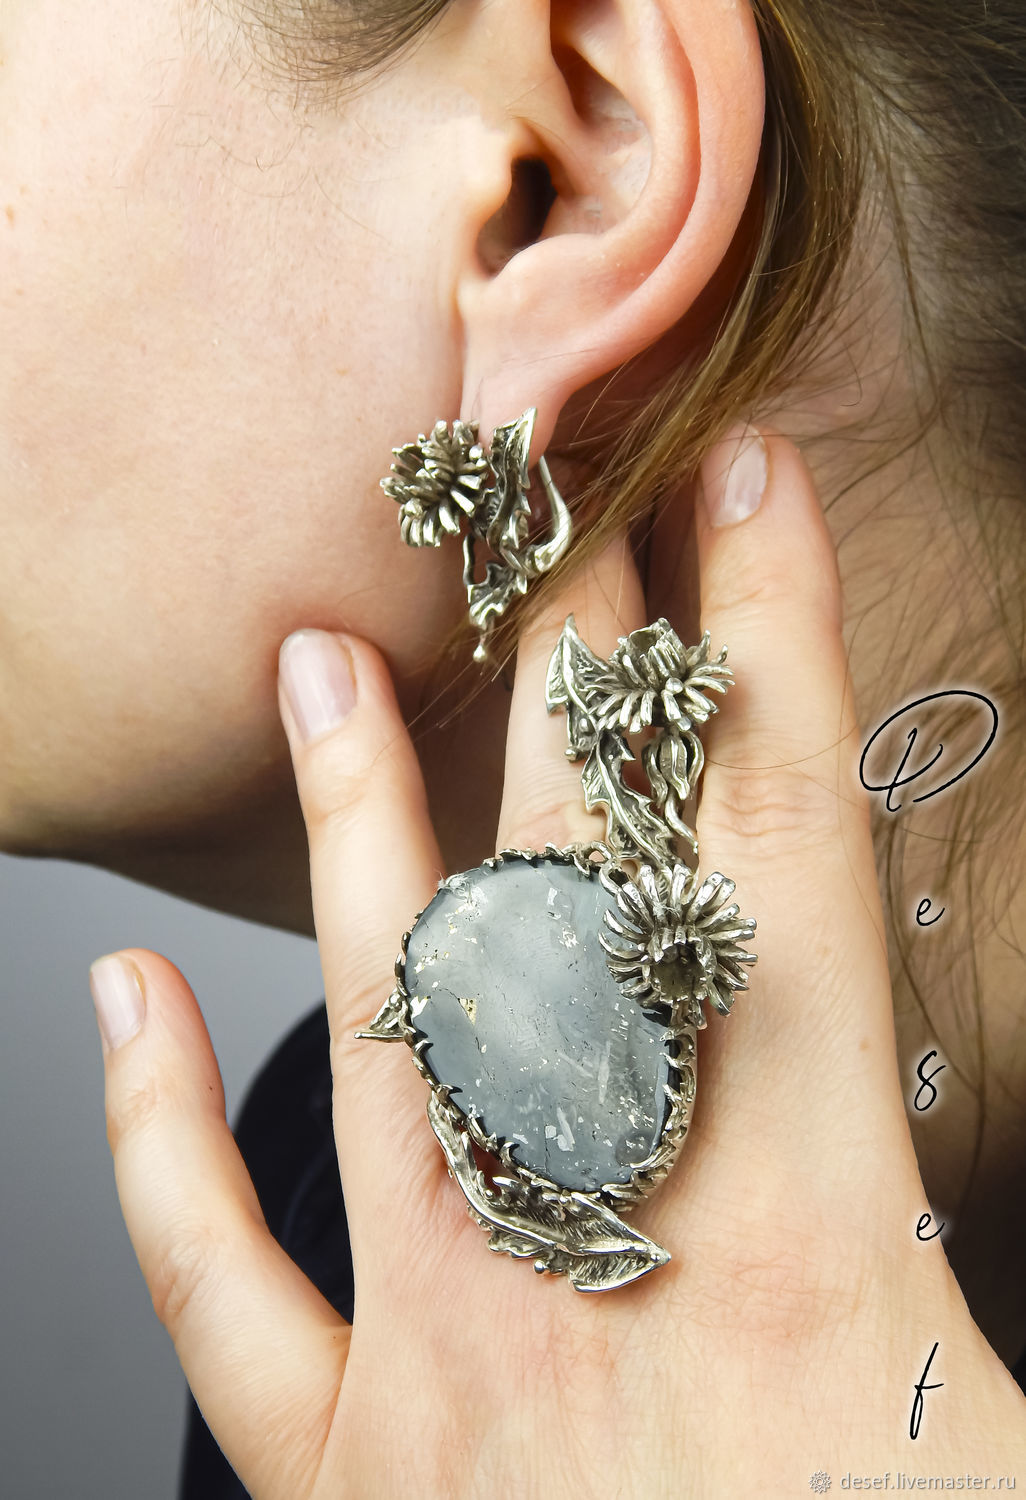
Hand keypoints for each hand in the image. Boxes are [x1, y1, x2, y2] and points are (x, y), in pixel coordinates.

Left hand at [90, 429, 1025, 1497]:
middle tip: (534, 507)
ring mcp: (449, 1360)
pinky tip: (110, 1008)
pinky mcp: (345, 1477)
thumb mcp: (1017, 1434)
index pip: (787, 870)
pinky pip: (217, 1291)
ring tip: (315, 666)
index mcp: (801, 1240)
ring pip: (386, 1032)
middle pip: (582, 895)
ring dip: (353, 835)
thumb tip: (979, 1103)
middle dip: (570, 683)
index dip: (776, 656)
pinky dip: (148, 1144)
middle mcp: (605, 1251)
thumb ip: (1008, 1258)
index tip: (741, 492)